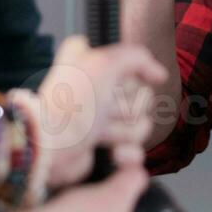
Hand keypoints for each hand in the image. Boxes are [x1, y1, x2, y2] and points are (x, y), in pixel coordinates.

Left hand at [38, 36, 166, 187]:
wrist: (52, 148)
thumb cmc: (71, 103)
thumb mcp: (105, 62)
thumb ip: (137, 57)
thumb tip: (160, 75)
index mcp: (95, 64)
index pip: (137, 67)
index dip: (129, 78)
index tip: (111, 82)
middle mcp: (99, 90)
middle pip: (143, 97)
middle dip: (126, 108)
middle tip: (102, 110)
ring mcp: (103, 121)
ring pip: (142, 125)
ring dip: (123, 131)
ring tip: (99, 134)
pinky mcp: (106, 149)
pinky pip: (136, 150)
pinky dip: (126, 154)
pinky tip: (112, 153)